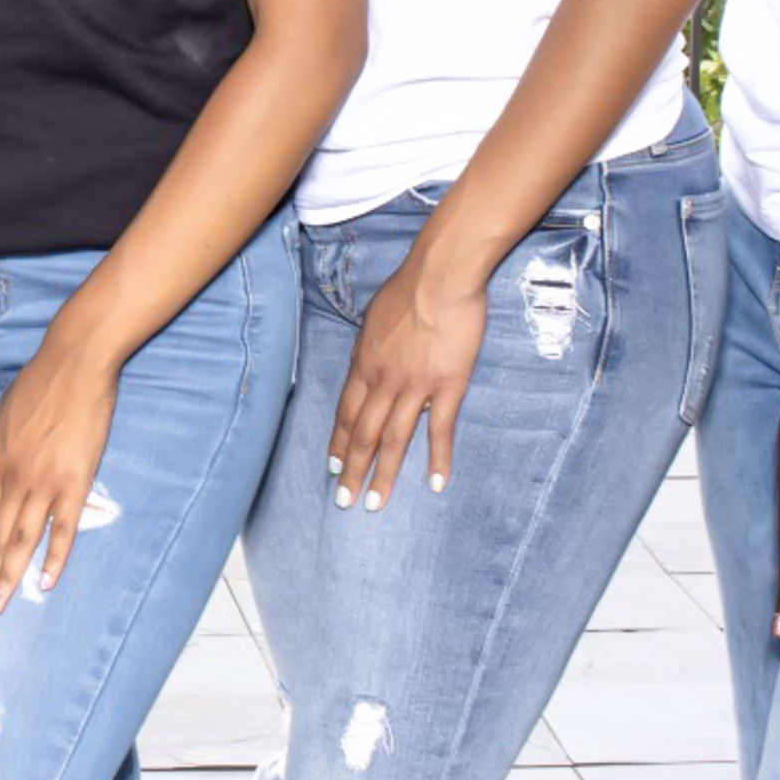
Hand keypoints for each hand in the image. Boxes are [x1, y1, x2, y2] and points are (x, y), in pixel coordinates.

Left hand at [0, 323, 122, 622]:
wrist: (75, 361)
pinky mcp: (75, 481)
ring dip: (6, 578)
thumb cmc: (40, 384)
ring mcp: (43, 481)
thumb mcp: (4, 418)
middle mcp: (12, 477)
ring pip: (20, 540)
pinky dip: (53, 557)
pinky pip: (63, 528)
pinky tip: (45, 582)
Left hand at [332, 255, 485, 508]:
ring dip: (383, 475)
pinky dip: (437, 459)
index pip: (346, 412)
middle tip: (343, 502)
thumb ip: (371, 346)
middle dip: (351, 470)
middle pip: (362, 433)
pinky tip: (435, 483)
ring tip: (375, 503)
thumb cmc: (408, 288)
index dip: (338, 442)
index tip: (331, 467)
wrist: (440, 276)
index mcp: (364, 363)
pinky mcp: (448, 385)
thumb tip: (367, 360)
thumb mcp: (374, 317)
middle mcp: (383, 380)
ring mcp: (415, 385)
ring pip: (394, 439)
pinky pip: (440, 429)